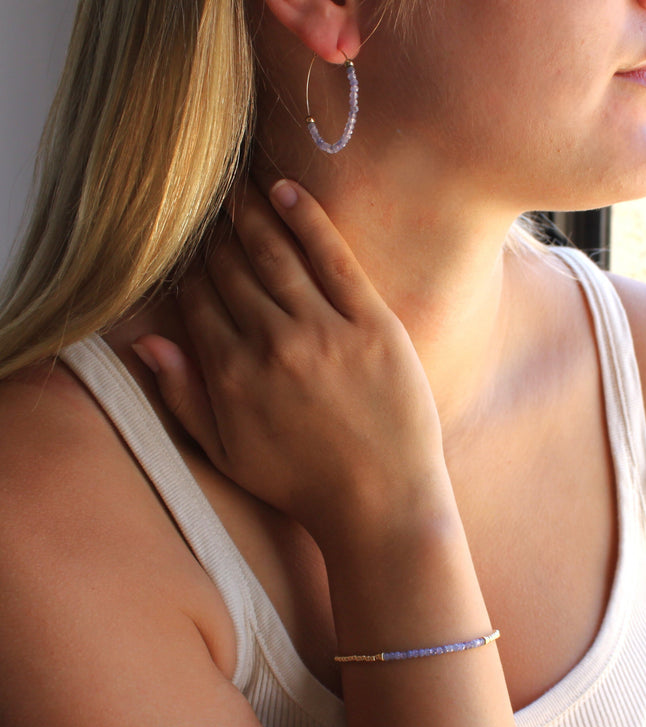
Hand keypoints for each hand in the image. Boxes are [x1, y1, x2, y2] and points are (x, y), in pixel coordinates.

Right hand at [134, 180, 455, 556]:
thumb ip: (183, 397)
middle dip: (217, 237)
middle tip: (208, 203)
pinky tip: (287, 191)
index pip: (200, 302)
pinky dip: (309, 221)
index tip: (187, 246)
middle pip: (234, 273)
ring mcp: (323, 330)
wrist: (380, 499)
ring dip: (252, 218)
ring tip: (237, 189)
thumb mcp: (227, 454)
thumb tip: (145, 343)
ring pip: (277, 258)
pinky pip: (334, 259)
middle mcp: (271, 343)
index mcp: (232, 374)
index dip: (190, 270)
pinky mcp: (372, 324)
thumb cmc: (301, 482)